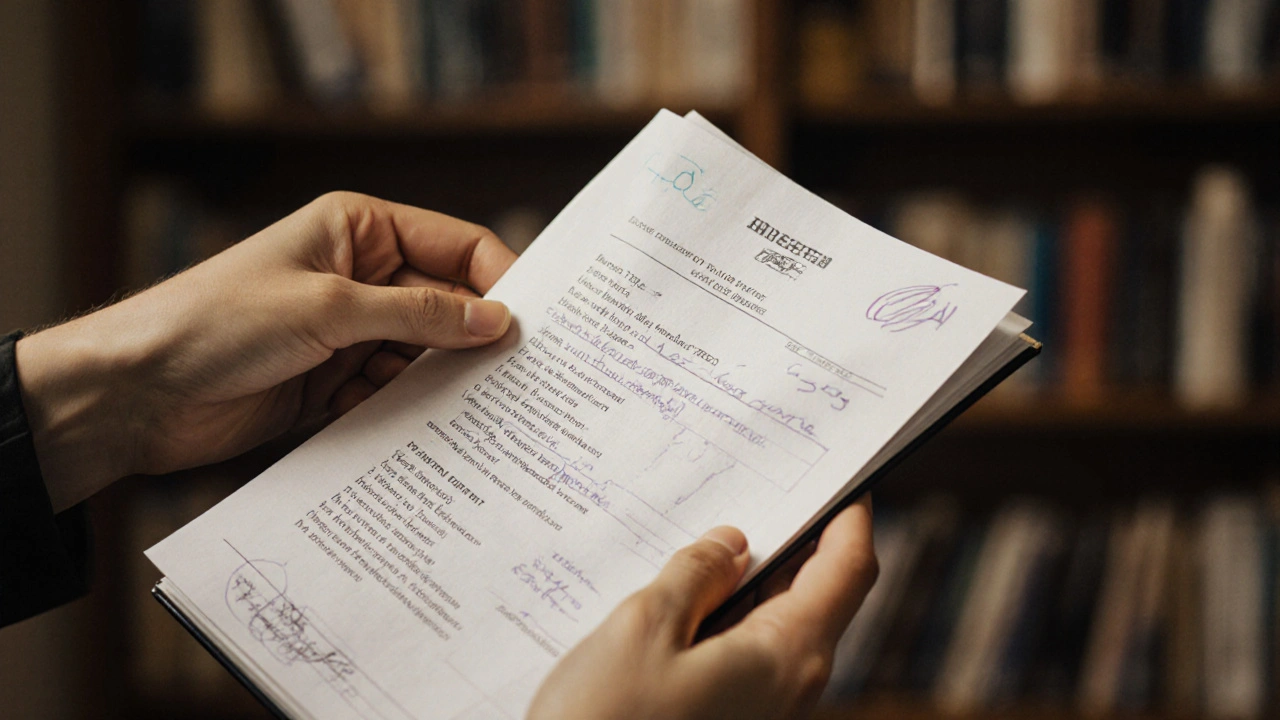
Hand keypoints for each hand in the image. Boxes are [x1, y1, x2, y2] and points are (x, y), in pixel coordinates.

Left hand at [16, 192, 516, 510]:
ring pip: (424, 355)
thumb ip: (418, 314)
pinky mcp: (334, 383)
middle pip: (446, 304)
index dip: (499, 280)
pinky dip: (408, 412)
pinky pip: (393, 395)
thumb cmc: (218, 321)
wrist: (136, 393)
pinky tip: (425, 433)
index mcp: (359, 230)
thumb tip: (496, 320)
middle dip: (475, 340)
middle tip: (519, 379)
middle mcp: (361, 277)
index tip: (536, 325)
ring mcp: (348, 333)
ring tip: (473, 412)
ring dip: (443, 382)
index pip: (456, 245)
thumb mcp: (329, 308)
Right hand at [528, 496, 877, 719]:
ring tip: (708, 534)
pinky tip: (679, 594)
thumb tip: (730, 545)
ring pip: (775, 624)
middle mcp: (788, 686)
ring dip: (749, 578)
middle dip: (796, 540)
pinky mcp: (729, 718)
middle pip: (817, 595)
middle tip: (763, 488)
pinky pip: (744, 652)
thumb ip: (695, 575)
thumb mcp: (645, 626)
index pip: (848, 571)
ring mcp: (760, 707)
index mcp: (785, 656)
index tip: (846, 478)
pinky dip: (724, 614)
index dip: (851, 518)